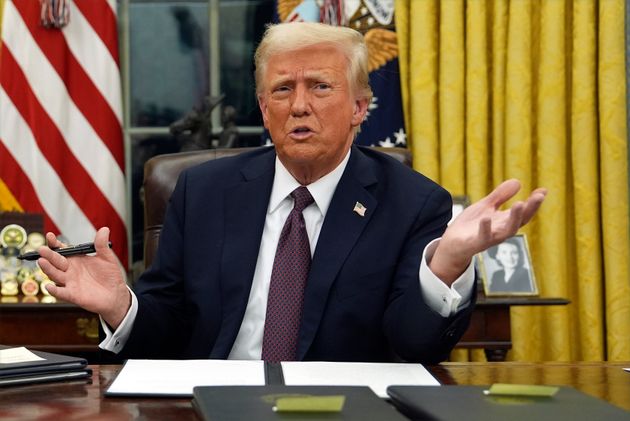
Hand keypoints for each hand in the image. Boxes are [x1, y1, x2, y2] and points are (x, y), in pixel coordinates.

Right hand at [38, 227, 130, 328]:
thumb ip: (102, 245)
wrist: (115, 294)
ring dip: (48, 269)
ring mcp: (69, 282)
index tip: (50, 236)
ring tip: (42, 261)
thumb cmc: (109, 275)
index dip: (55, 243)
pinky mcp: (72, 295)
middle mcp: (69, 270)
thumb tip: (104, 229)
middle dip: (48, 255)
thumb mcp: (107, 258)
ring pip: (55, 275)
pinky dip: (54, 290)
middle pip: (55, 261)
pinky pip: (61, 293)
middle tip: (42, 249)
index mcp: (75, 259)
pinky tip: (49, 286)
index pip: (62, 250)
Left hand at [430, 179, 546, 284]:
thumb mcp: (486, 207)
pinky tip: (486, 219)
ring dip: (514, 218)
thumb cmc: (470, 226)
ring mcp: (489, 238)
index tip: (543, 191)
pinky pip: (482, 237)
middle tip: (538, 196)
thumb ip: (500, 196)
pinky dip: (485, 229)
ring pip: (506, 231)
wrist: (451, 244)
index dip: (534, 203)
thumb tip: (518, 182)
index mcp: (504, 222)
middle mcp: (500, 231)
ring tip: (520, 204)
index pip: (523, 213)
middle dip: (530, 209)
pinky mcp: (475, 243)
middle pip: (520, 221)